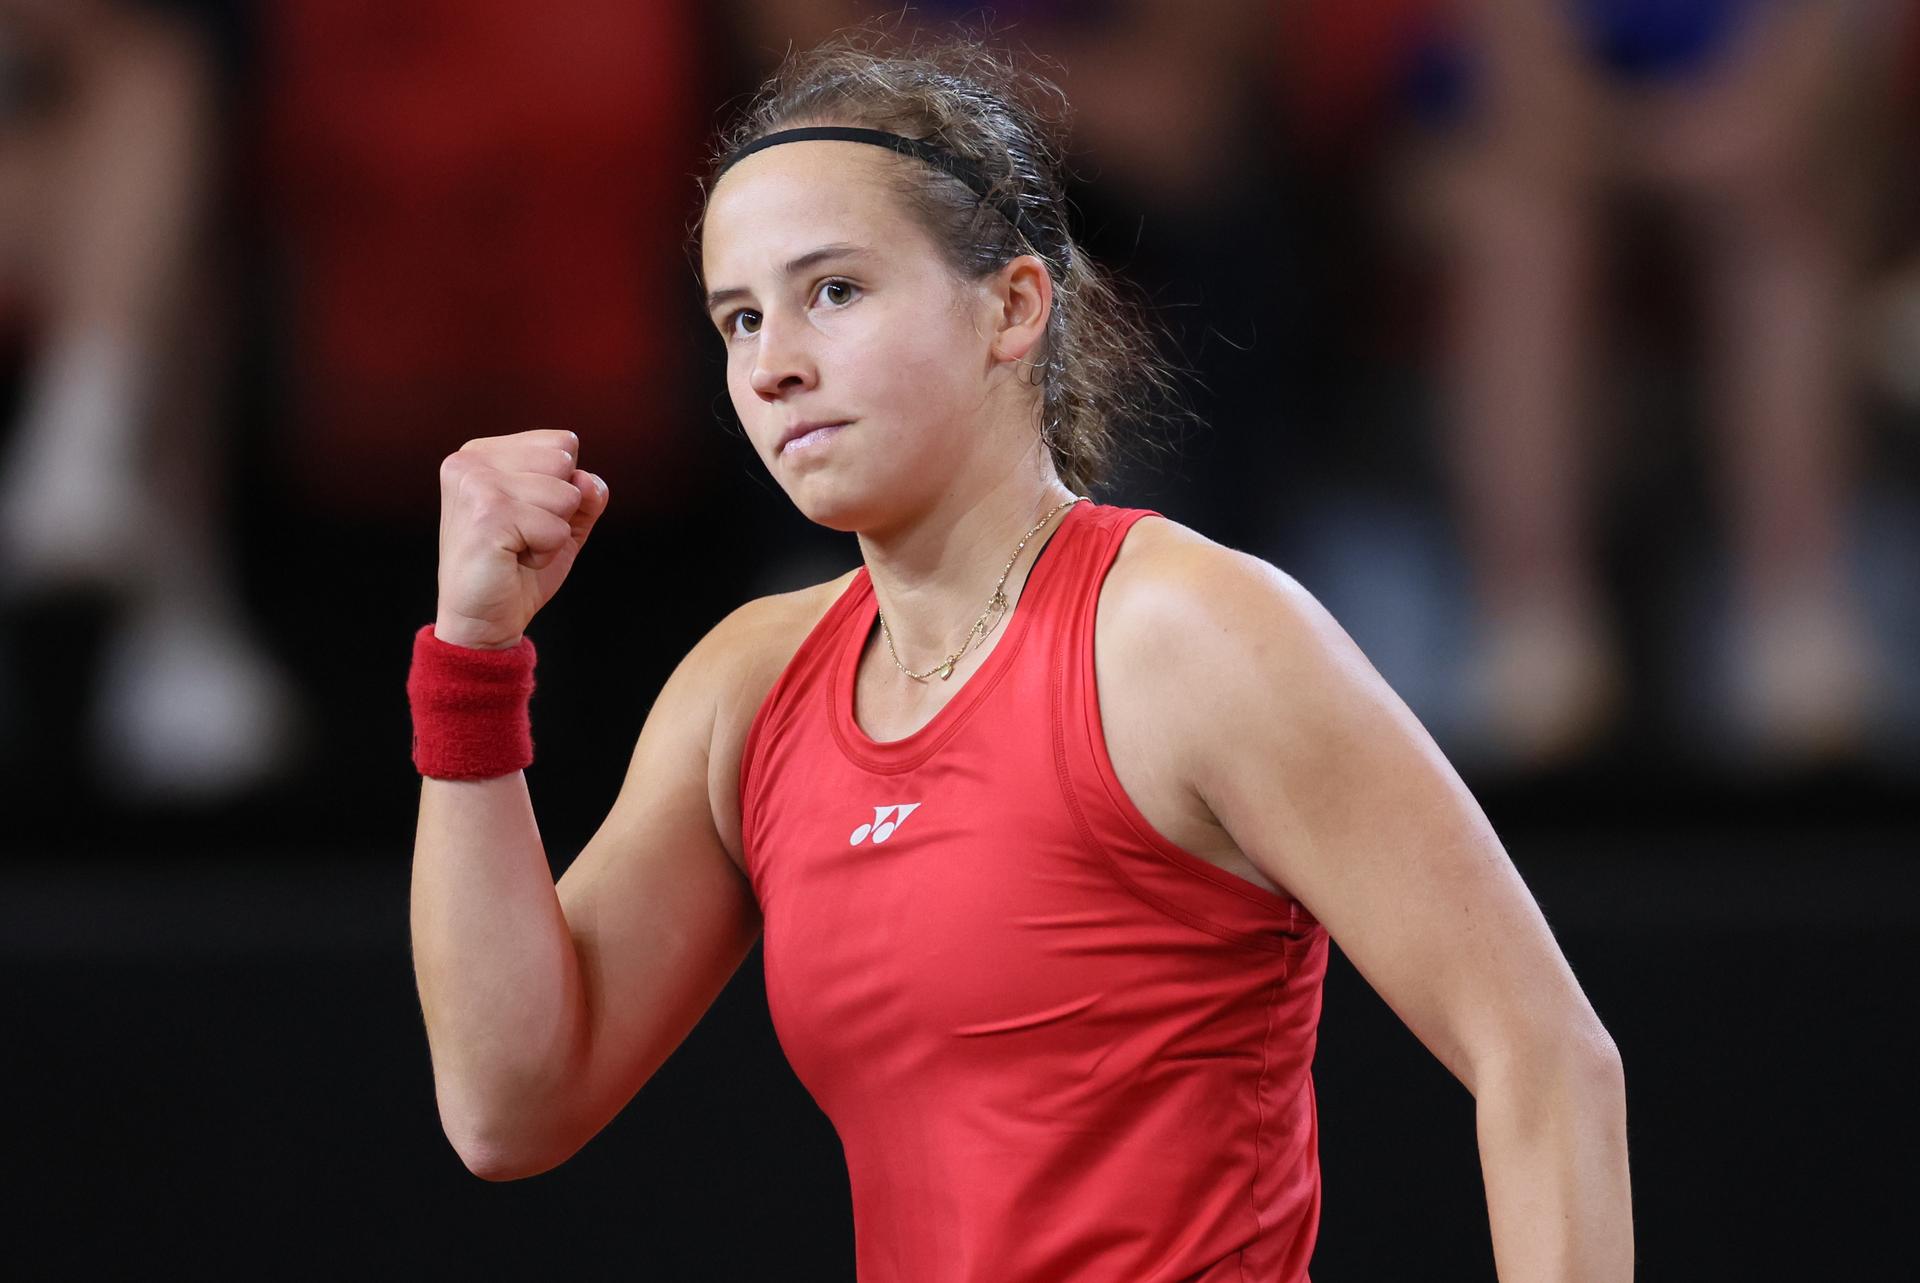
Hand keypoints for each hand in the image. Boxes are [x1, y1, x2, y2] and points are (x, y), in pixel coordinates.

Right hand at [433, 429, 608, 649]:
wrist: (482, 619)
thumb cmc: (518, 568)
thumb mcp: (562, 520)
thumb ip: (585, 492)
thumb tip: (588, 481)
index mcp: (483, 452)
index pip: (563, 443)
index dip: (563, 486)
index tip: (527, 515)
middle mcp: (471, 461)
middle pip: (565, 462)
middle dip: (559, 507)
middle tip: (523, 534)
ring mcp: (475, 485)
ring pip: (566, 495)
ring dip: (553, 532)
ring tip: (518, 547)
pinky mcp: (487, 517)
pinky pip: (556, 528)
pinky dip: (547, 553)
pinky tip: (514, 561)